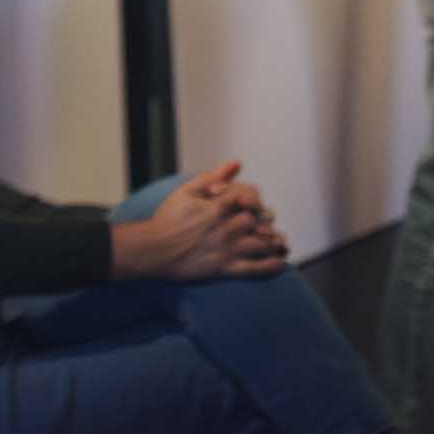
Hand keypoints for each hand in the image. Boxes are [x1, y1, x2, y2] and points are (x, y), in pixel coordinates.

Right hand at [110, 160, 288, 281]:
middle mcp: (225, 228)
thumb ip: (213, 176)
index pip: (250, 198)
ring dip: (274, 243)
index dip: (255, 201)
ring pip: (262, 245)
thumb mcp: (186, 191)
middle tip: (268, 225)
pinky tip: (280, 263)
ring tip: (279, 243)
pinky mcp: (225, 269)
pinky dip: (271, 267)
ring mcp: (227, 249)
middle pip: (259, 222)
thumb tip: (236, 163)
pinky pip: (255, 270)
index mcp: (216, 207)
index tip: (253, 206)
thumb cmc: (167, 220)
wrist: (153, 250)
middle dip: (265, 222)